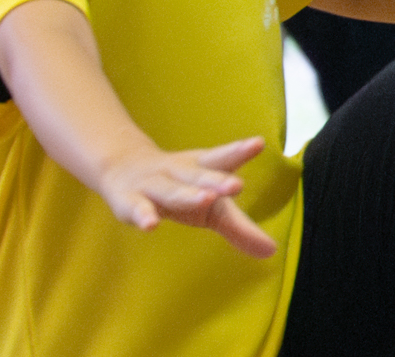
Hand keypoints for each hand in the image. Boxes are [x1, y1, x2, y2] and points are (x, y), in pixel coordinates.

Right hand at [97, 136, 275, 257]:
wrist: (123, 169)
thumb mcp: (210, 207)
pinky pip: (137, 208)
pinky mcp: (129, 201)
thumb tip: (271, 251)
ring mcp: (153, 184)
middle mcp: (179, 172)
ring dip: (188, 194)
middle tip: (237, 185)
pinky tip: (151, 225)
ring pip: (171, 190)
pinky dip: (143, 216)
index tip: (258, 144)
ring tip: (207, 199)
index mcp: (201, 167)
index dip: (240, 151)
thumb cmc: (180, 189)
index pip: (223, 158)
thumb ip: (239, 227)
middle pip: (200, 174)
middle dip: (217, 180)